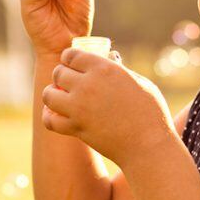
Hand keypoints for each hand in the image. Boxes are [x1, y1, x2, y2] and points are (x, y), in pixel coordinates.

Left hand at [40, 47, 175, 166]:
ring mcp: (79, 107)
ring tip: (59, 98)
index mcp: (103, 68)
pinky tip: (56, 115)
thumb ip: (119, 69)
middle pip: (57, 73)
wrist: (148, 145)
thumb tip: (110, 58)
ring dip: (52, 94)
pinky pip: (50, 120)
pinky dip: (49, 117)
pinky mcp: (76, 128)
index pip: (70, 55)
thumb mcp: (139, 81)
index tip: (71, 63)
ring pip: (48, 95)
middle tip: (66, 82)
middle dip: (61, 76)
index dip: (69, 58)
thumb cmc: (150, 112)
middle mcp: (87, 85)